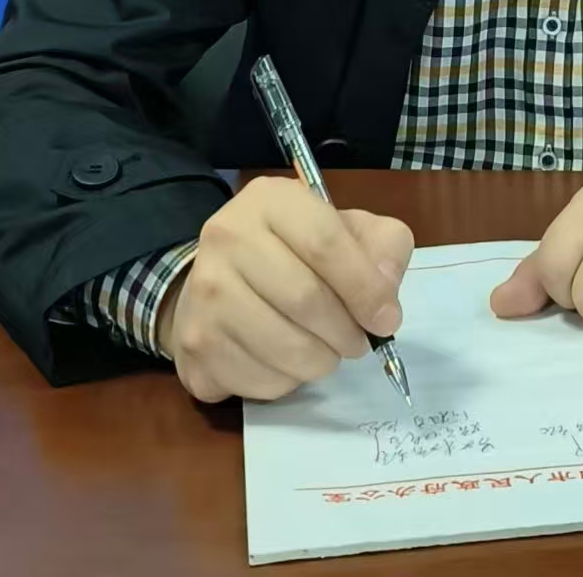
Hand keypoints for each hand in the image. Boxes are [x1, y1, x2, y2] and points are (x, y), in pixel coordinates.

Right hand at [156, 176, 413, 403]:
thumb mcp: (346, 229)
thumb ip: (383, 248)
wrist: (218, 278)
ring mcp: (203, 293)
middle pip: (305, 300)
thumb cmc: (294, 252)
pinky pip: (260, 382)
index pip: (325, 243)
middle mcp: (227, 237)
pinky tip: (287, 362)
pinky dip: (288, 383)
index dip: (365, 288)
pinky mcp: (196, 345)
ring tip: (326, 351)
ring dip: (321, 362)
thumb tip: (385, 299)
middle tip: (358, 343)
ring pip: (284, 349)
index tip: (387, 319)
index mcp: (270, 200)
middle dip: (346, 332)